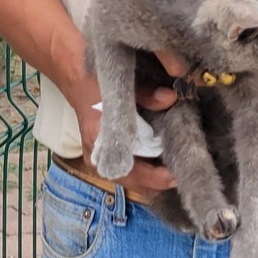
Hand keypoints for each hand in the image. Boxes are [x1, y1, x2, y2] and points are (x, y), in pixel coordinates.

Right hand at [64, 69, 176, 192]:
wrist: (74, 74)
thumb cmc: (95, 80)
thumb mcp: (120, 84)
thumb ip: (146, 94)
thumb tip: (170, 98)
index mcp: (100, 142)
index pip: (132, 173)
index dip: (156, 178)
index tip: (177, 175)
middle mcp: (99, 157)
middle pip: (136, 183)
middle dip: (159, 182)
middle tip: (184, 171)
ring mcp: (102, 158)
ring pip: (135, 180)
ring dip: (155, 176)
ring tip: (178, 167)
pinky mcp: (107, 154)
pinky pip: (131, 170)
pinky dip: (148, 169)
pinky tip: (164, 161)